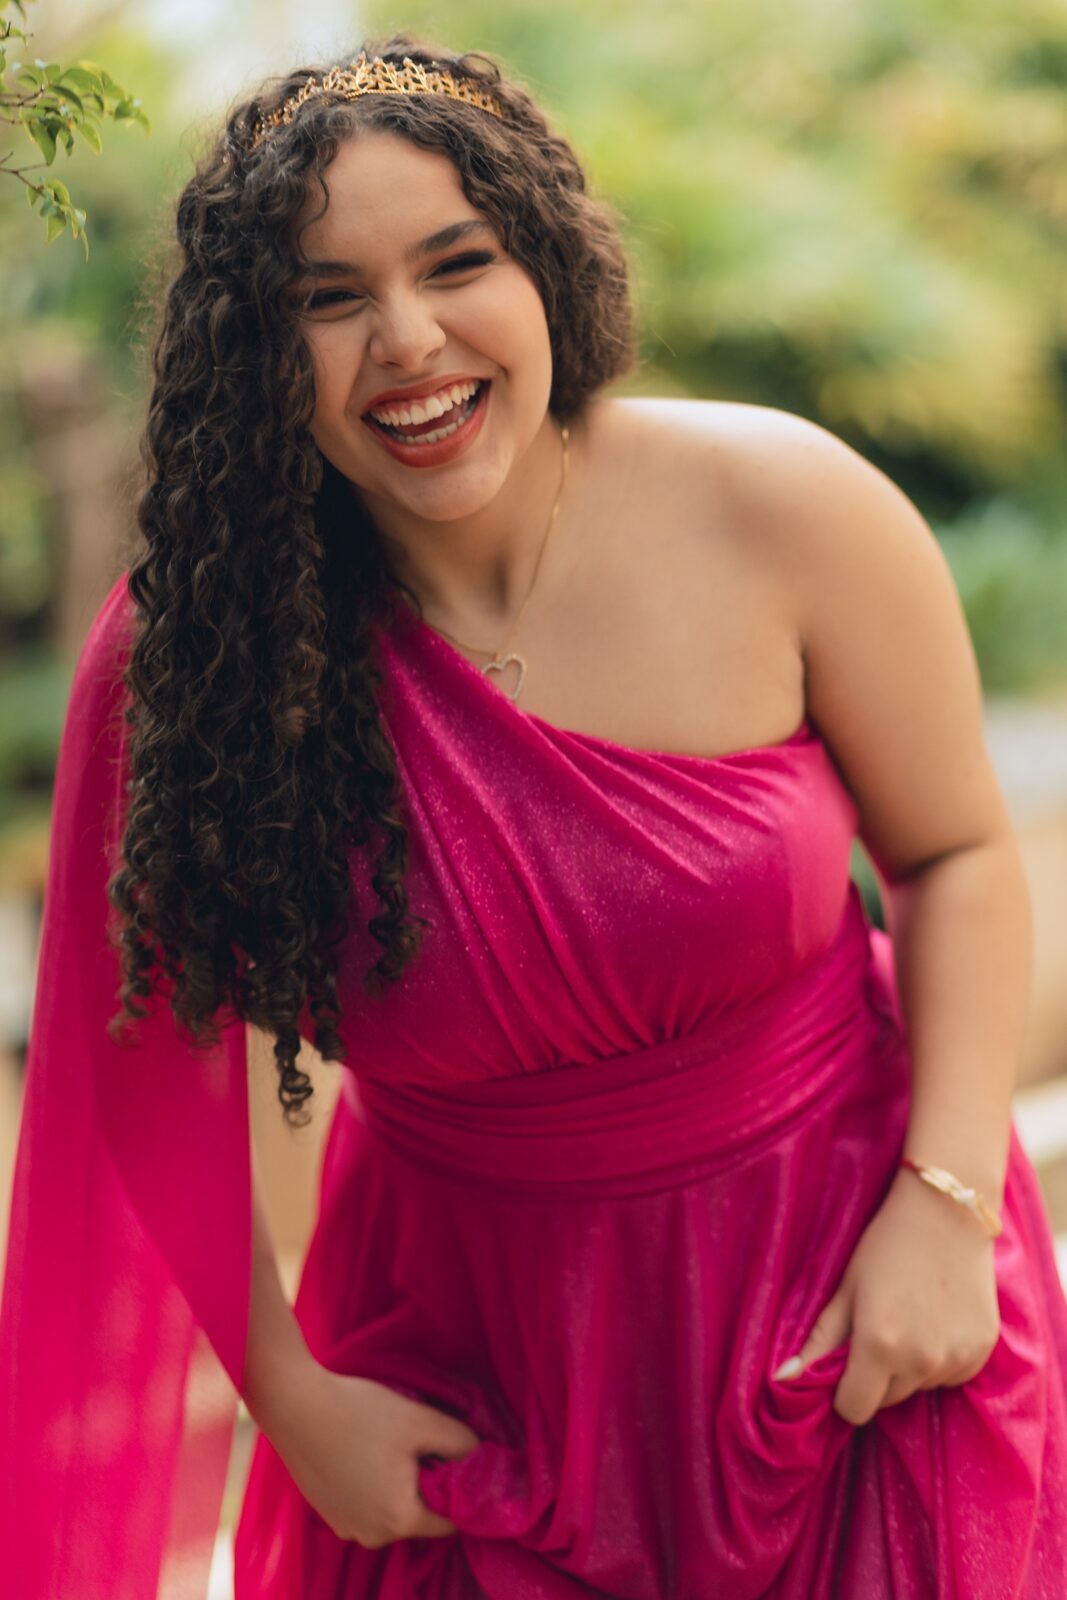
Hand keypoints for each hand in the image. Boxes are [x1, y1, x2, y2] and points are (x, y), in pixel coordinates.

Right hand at [264, 1361, 481, 1547]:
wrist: (294, 1404)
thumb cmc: (360, 1412)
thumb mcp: (420, 1421)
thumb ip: (459, 1442)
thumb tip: (483, 1456)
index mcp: (399, 1520)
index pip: (449, 1522)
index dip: (459, 1493)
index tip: (454, 1460)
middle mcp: (371, 1536)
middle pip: (418, 1516)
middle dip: (426, 1484)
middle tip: (420, 1442)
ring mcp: (345, 1528)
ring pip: (392, 1510)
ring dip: (399, 1484)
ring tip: (390, 1443)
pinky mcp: (327, 1513)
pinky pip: (366, 1505)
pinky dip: (373, 1484)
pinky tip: (365, 1449)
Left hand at [773, 1167, 1000, 1424]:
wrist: (947, 1211)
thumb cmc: (885, 1245)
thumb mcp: (846, 1289)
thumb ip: (817, 1340)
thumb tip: (782, 1379)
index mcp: (879, 1346)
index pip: (855, 1409)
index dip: (845, 1391)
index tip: (846, 1363)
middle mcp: (921, 1361)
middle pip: (887, 1400)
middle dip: (877, 1376)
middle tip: (880, 1329)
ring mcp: (956, 1359)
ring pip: (920, 1387)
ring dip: (910, 1367)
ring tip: (910, 1318)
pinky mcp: (981, 1352)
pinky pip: (952, 1376)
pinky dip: (941, 1359)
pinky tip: (937, 1319)